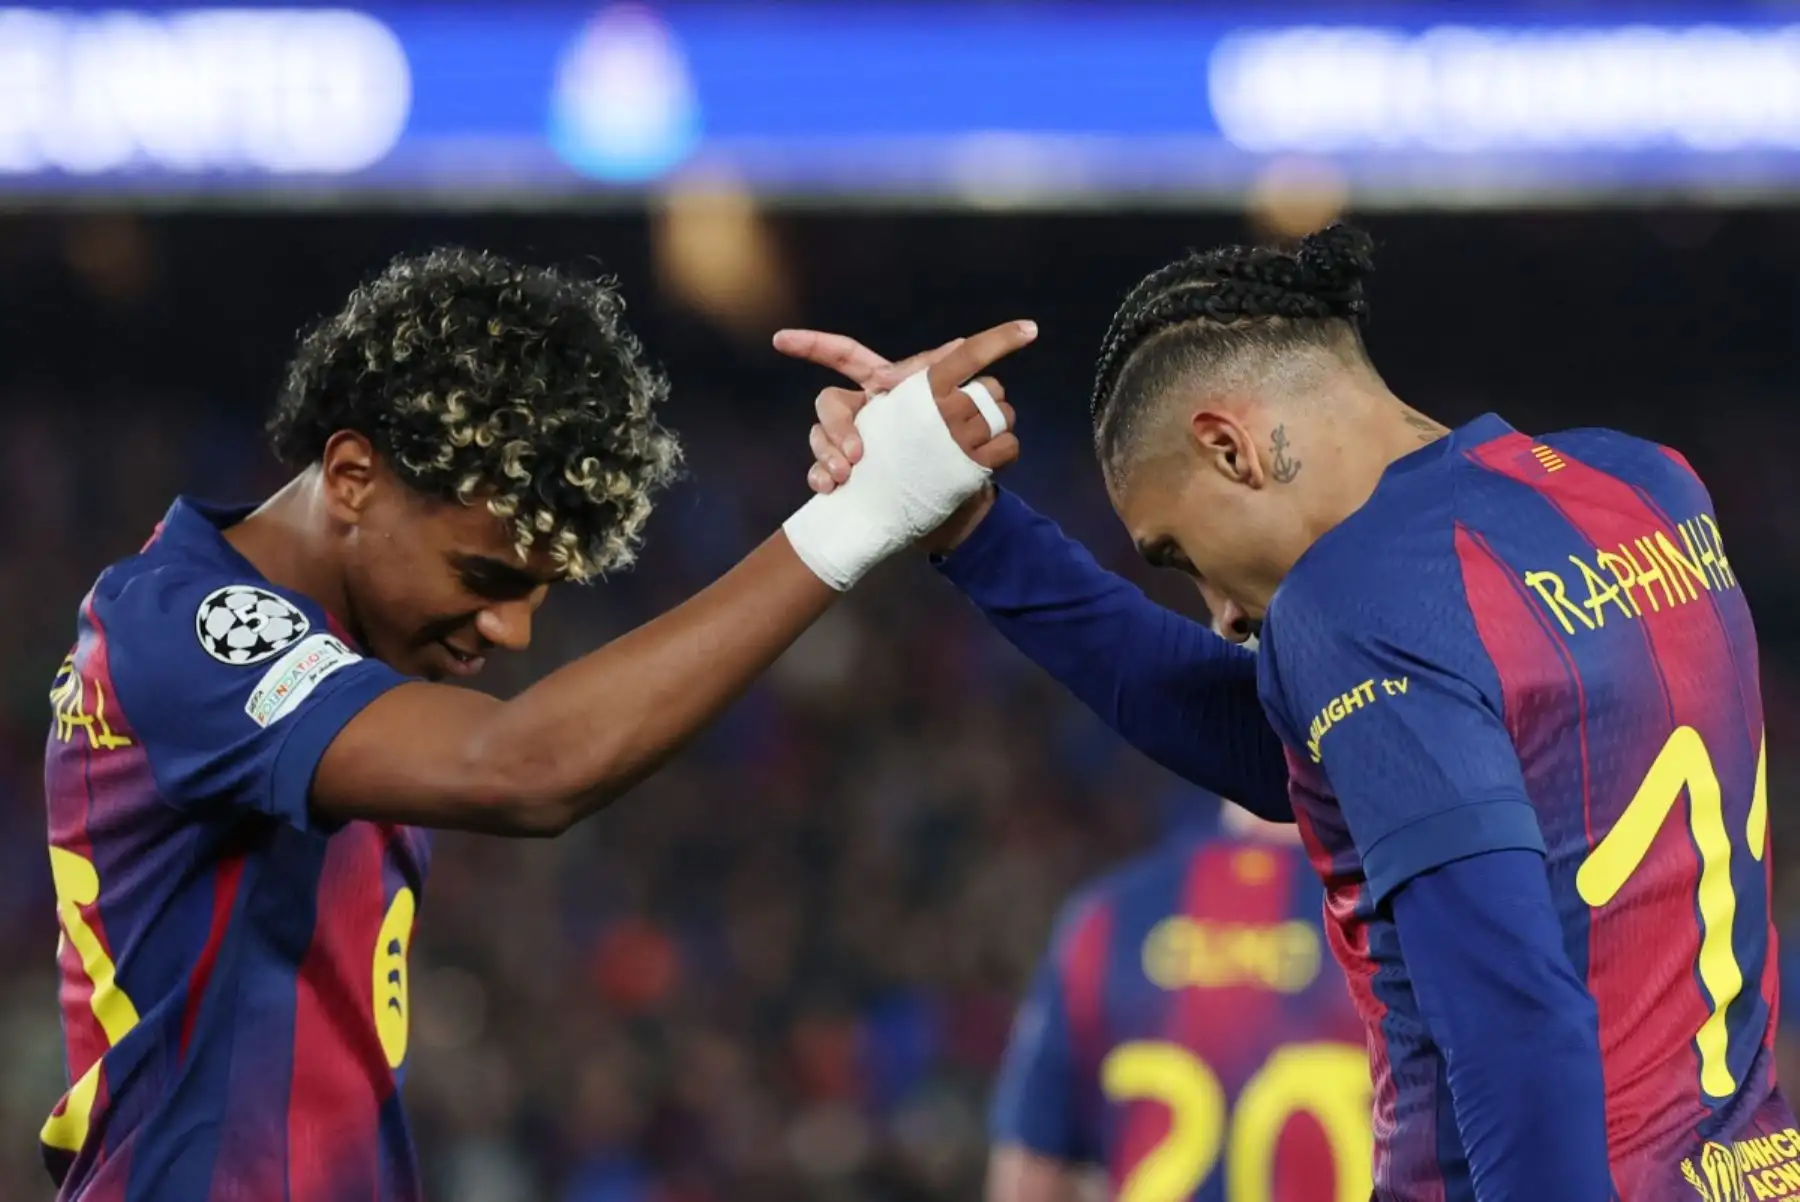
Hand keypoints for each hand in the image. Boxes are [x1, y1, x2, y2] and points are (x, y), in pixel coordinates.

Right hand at [775, 327, 1023, 550]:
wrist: (950, 496)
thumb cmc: (943, 440)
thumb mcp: (944, 406)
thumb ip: (941, 376)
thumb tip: (959, 345)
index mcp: (876, 385)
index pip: (843, 356)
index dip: (813, 345)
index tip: (780, 339)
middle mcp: (857, 411)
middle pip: (828, 403)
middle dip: (837, 425)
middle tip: (856, 452)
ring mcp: (846, 444)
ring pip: (819, 439)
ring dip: (827, 455)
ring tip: (846, 475)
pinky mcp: (845, 476)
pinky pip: (819, 472)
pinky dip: (820, 478)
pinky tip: (831, 489)